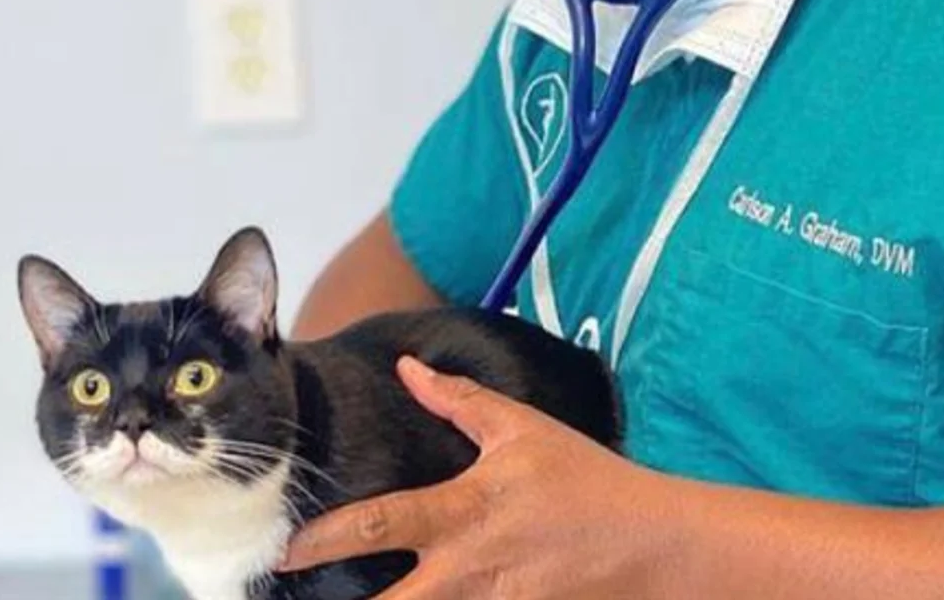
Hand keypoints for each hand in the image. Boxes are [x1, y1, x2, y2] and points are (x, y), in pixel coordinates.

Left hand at [278, 356, 681, 598]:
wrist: (657, 543)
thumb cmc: (587, 479)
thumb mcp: (522, 428)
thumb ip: (458, 399)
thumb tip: (407, 367)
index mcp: (466, 510)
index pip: (382, 524)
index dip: (327, 538)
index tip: (286, 549)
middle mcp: (472, 567)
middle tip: (296, 597)